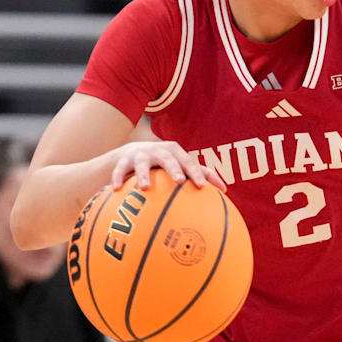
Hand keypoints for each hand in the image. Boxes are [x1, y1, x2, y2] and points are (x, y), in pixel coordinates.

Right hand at [109, 141, 225, 190]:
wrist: (131, 154)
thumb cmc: (164, 164)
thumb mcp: (180, 166)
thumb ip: (201, 175)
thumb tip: (225, 190)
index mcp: (176, 153)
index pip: (189, 162)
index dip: (196, 173)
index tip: (202, 187)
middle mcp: (159, 151)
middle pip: (168, 158)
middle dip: (173, 168)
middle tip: (178, 181)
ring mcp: (141, 155)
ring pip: (142, 164)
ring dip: (144, 174)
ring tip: (145, 188)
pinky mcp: (123, 160)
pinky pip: (120, 170)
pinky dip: (118, 178)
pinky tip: (115, 189)